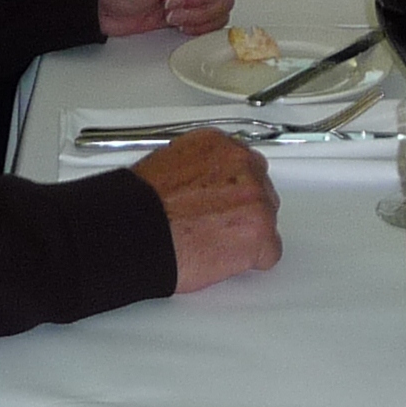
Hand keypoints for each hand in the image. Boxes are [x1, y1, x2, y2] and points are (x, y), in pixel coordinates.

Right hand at [131, 128, 282, 290]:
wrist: (136, 233)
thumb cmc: (141, 208)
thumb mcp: (168, 165)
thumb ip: (200, 171)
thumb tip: (204, 185)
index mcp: (219, 146)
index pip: (245, 165)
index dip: (232, 190)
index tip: (223, 200)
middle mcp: (242, 166)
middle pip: (260, 191)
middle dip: (242, 210)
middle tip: (215, 226)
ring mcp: (255, 198)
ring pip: (267, 220)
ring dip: (246, 233)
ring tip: (213, 243)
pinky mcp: (260, 233)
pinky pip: (269, 252)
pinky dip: (251, 260)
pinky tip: (225, 259)